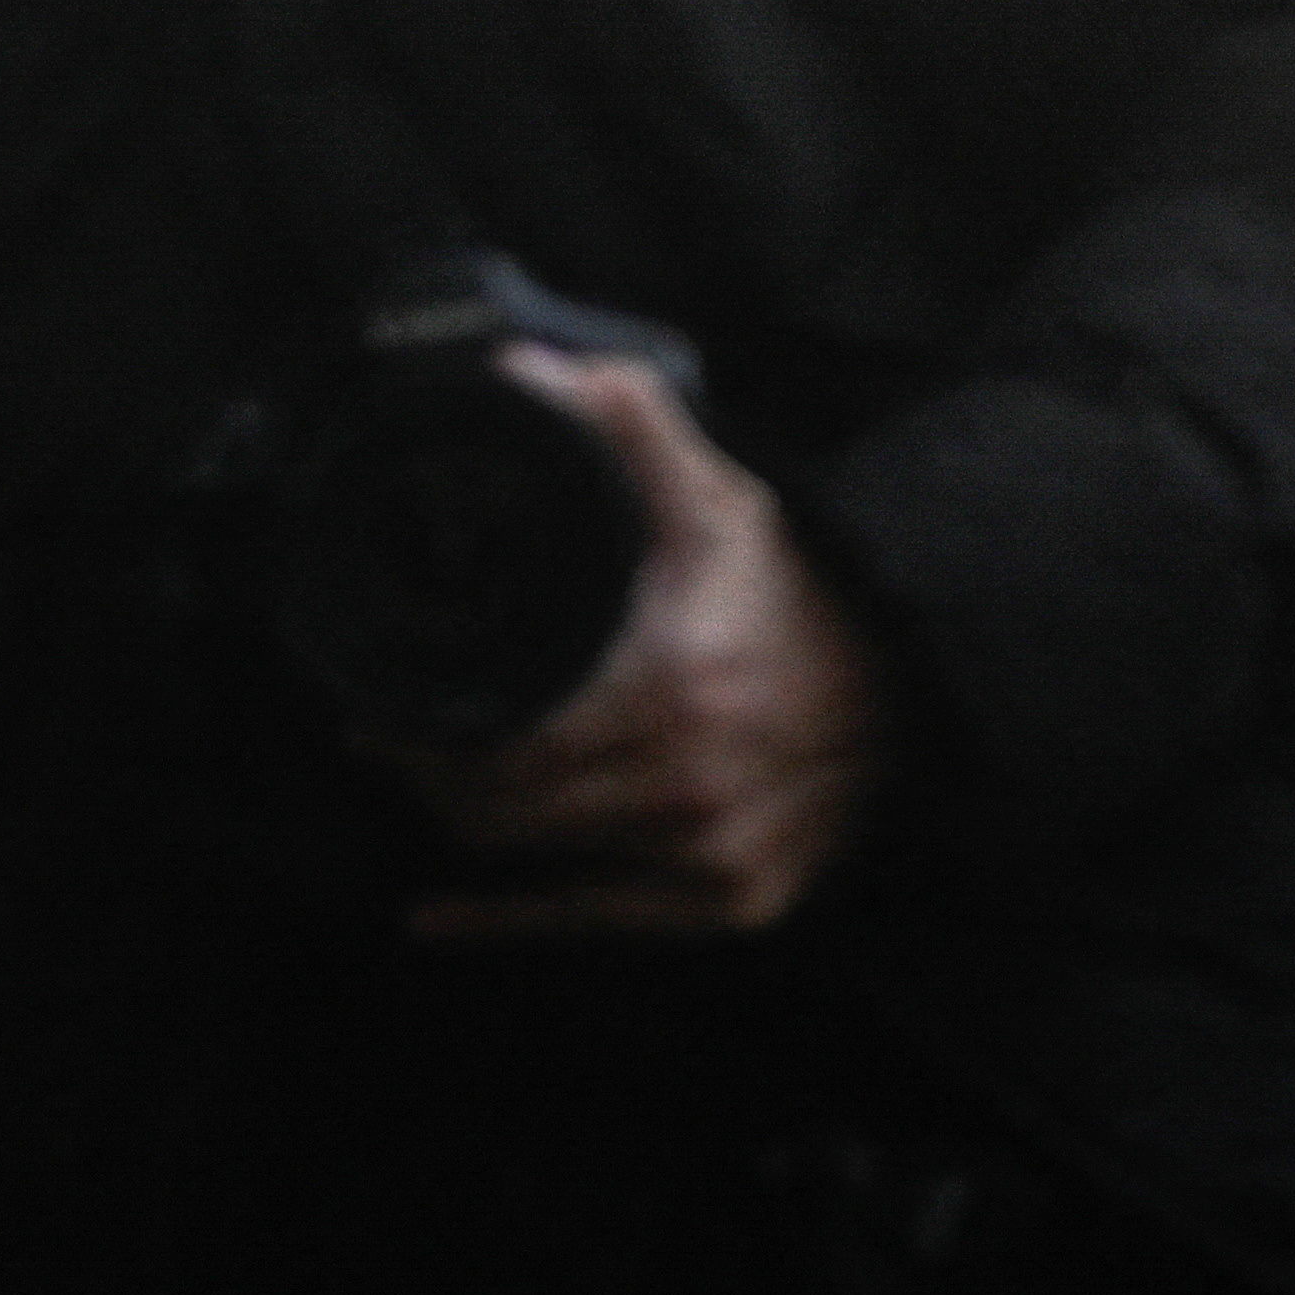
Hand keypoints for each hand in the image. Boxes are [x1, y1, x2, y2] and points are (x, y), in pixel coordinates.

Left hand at [407, 349, 880, 938]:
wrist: (915, 684)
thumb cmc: (803, 596)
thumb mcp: (721, 503)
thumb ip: (631, 431)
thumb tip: (529, 370)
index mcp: (673, 687)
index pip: (501, 743)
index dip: (422, 735)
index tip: (378, 705)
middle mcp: (689, 784)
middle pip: (500, 809)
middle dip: (427, 776)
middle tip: (387, 739)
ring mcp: (711, 855)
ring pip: (533, 860)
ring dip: (462, 825)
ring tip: (425, 781)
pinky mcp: (729, 903)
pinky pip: (588, 923)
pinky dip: (503, 920)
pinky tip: (433, 919)